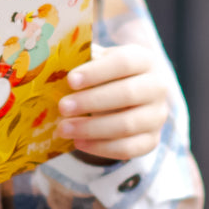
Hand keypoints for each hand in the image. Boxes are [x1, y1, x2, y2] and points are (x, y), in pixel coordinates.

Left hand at [56, 43, 167, 161]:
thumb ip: (82, 61)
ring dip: (92, 128)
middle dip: (91, 102)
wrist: (127, 100)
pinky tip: (78, 143)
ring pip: (127, 124)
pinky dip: (101, 148)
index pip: (124, 62)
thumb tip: (51, 64)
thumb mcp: (96, 62)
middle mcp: (157, 86)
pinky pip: (128, 148)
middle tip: (62, 107)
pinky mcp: (152, 140)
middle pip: (127, 94)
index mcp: (144, 60)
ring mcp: (157, 115)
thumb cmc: (104, 76)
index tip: (70, 80)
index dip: (96, 72)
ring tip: (63, 129)